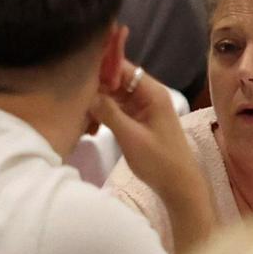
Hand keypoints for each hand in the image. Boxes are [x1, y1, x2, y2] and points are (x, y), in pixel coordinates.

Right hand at [92, 60, 215, 253]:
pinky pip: (114, 110)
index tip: (76, 79)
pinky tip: (89, 129)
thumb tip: (87, 93)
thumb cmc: (159, 160)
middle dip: (94, 90)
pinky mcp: (136, 120)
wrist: (178, 186)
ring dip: (95, 105)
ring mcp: (141, 107)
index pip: (122, 67)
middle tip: (74, 102)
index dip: (100, 69)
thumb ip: (108, 112)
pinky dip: (101, 116)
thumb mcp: (131, 136)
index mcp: (151, 92)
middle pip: (114, 80)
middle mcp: (147, 94)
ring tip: (79, 118)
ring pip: (111, 96)